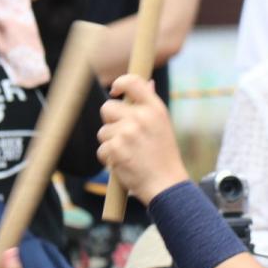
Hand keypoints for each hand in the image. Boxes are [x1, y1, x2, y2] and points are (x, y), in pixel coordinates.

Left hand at [97, 75, 188, 204]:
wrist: (166, 185)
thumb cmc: (164, 157)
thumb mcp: (163, 126)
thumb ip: (151, 105)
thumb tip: (147, 83)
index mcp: (155, 109)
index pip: (133, 82)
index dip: (120, 83)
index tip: (114, 91)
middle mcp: (141, 117)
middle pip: (107, 108)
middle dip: (110, 122)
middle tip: (123, 137)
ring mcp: (127, 133)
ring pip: (103, 132)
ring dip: (110, 144)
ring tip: (128, 154)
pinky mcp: (116, 148)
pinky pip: (102, 149)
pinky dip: (108, 159)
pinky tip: (123, 164)